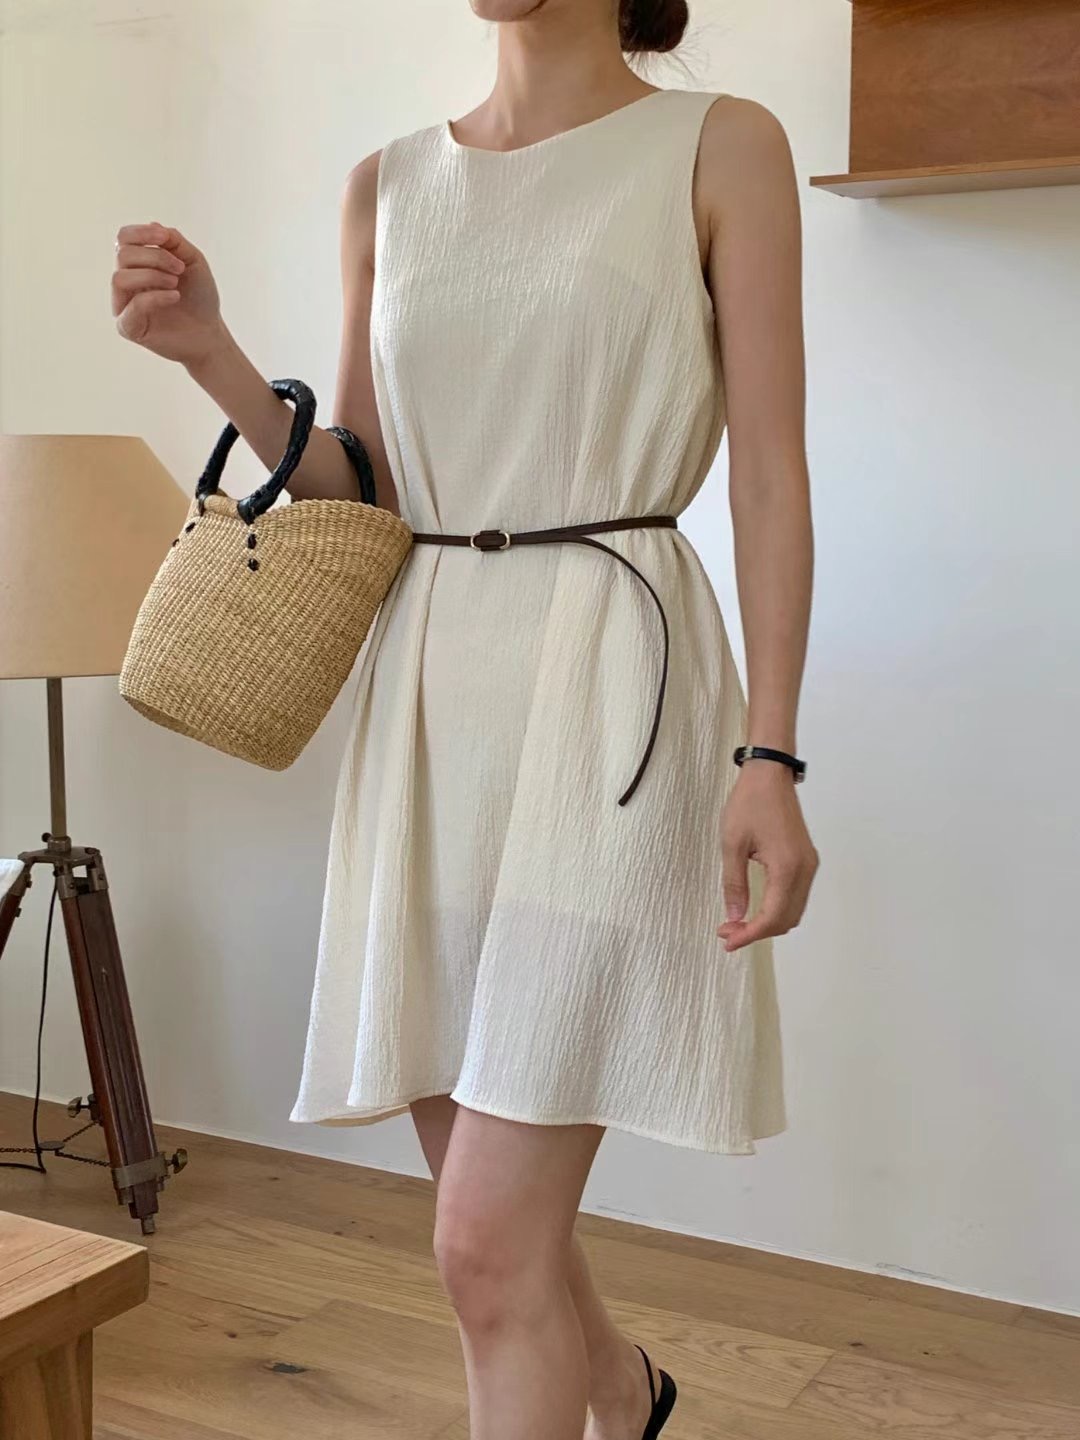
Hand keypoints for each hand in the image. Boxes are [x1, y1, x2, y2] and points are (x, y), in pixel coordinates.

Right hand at [111, 222, 226, 367]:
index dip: (141, 232)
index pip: (123, 238)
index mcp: (136, 263)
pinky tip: (175, 297)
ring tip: (175, 283)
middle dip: (155, 256)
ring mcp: (123, 305)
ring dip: (152, 275)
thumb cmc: (200, 297)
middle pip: (122, 254)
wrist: (210, 332)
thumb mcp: (192, 260)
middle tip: (180, 269)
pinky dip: (155, 297)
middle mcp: (125, 281)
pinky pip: (132, 305)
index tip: (165, 237)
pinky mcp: (128, 327)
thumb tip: (153, 224)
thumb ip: (174, 241)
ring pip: (120, 278)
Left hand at [717, 760, 817, 952]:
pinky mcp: (806, 860)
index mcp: (787, 867)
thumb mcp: (732, 844)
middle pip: (786, 920)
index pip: (772, 917)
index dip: (749, 935)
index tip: (728, 941)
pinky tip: (755, 907)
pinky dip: (777, 908)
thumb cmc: (750, 802)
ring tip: (737, 922)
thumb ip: (734, 884)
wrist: (770, 774)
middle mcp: (804, 869)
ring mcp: (808, 865)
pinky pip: (796, 896)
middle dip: (757, 932)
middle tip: (727, 931)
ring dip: (767, 922)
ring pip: (793, 911)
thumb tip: (735, 916)